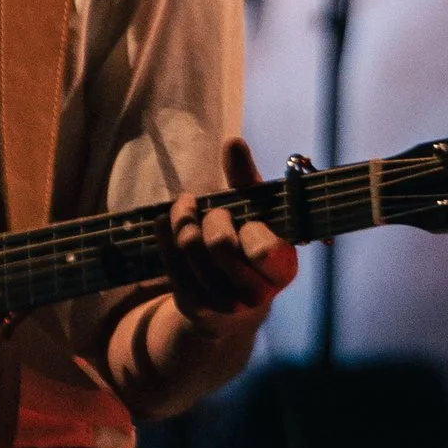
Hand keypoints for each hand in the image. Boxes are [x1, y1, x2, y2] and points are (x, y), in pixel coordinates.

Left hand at [164, 135, 296, 326]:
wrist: (229, 296)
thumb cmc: (246, 241)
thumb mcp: (255, 210)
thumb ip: (246, 178)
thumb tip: (233, 142)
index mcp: (282, 268)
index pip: (263, 248)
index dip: (248, 226)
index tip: (246, 219)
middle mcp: (256, 294)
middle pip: (219, 243)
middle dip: (213, 217)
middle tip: (215, 212)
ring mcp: (223, 303)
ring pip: (190, 247)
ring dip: (183, 219)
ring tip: (186, 209)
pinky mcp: (194, 304)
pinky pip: (169, 258)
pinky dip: (165, 232)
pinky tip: (168, 221)